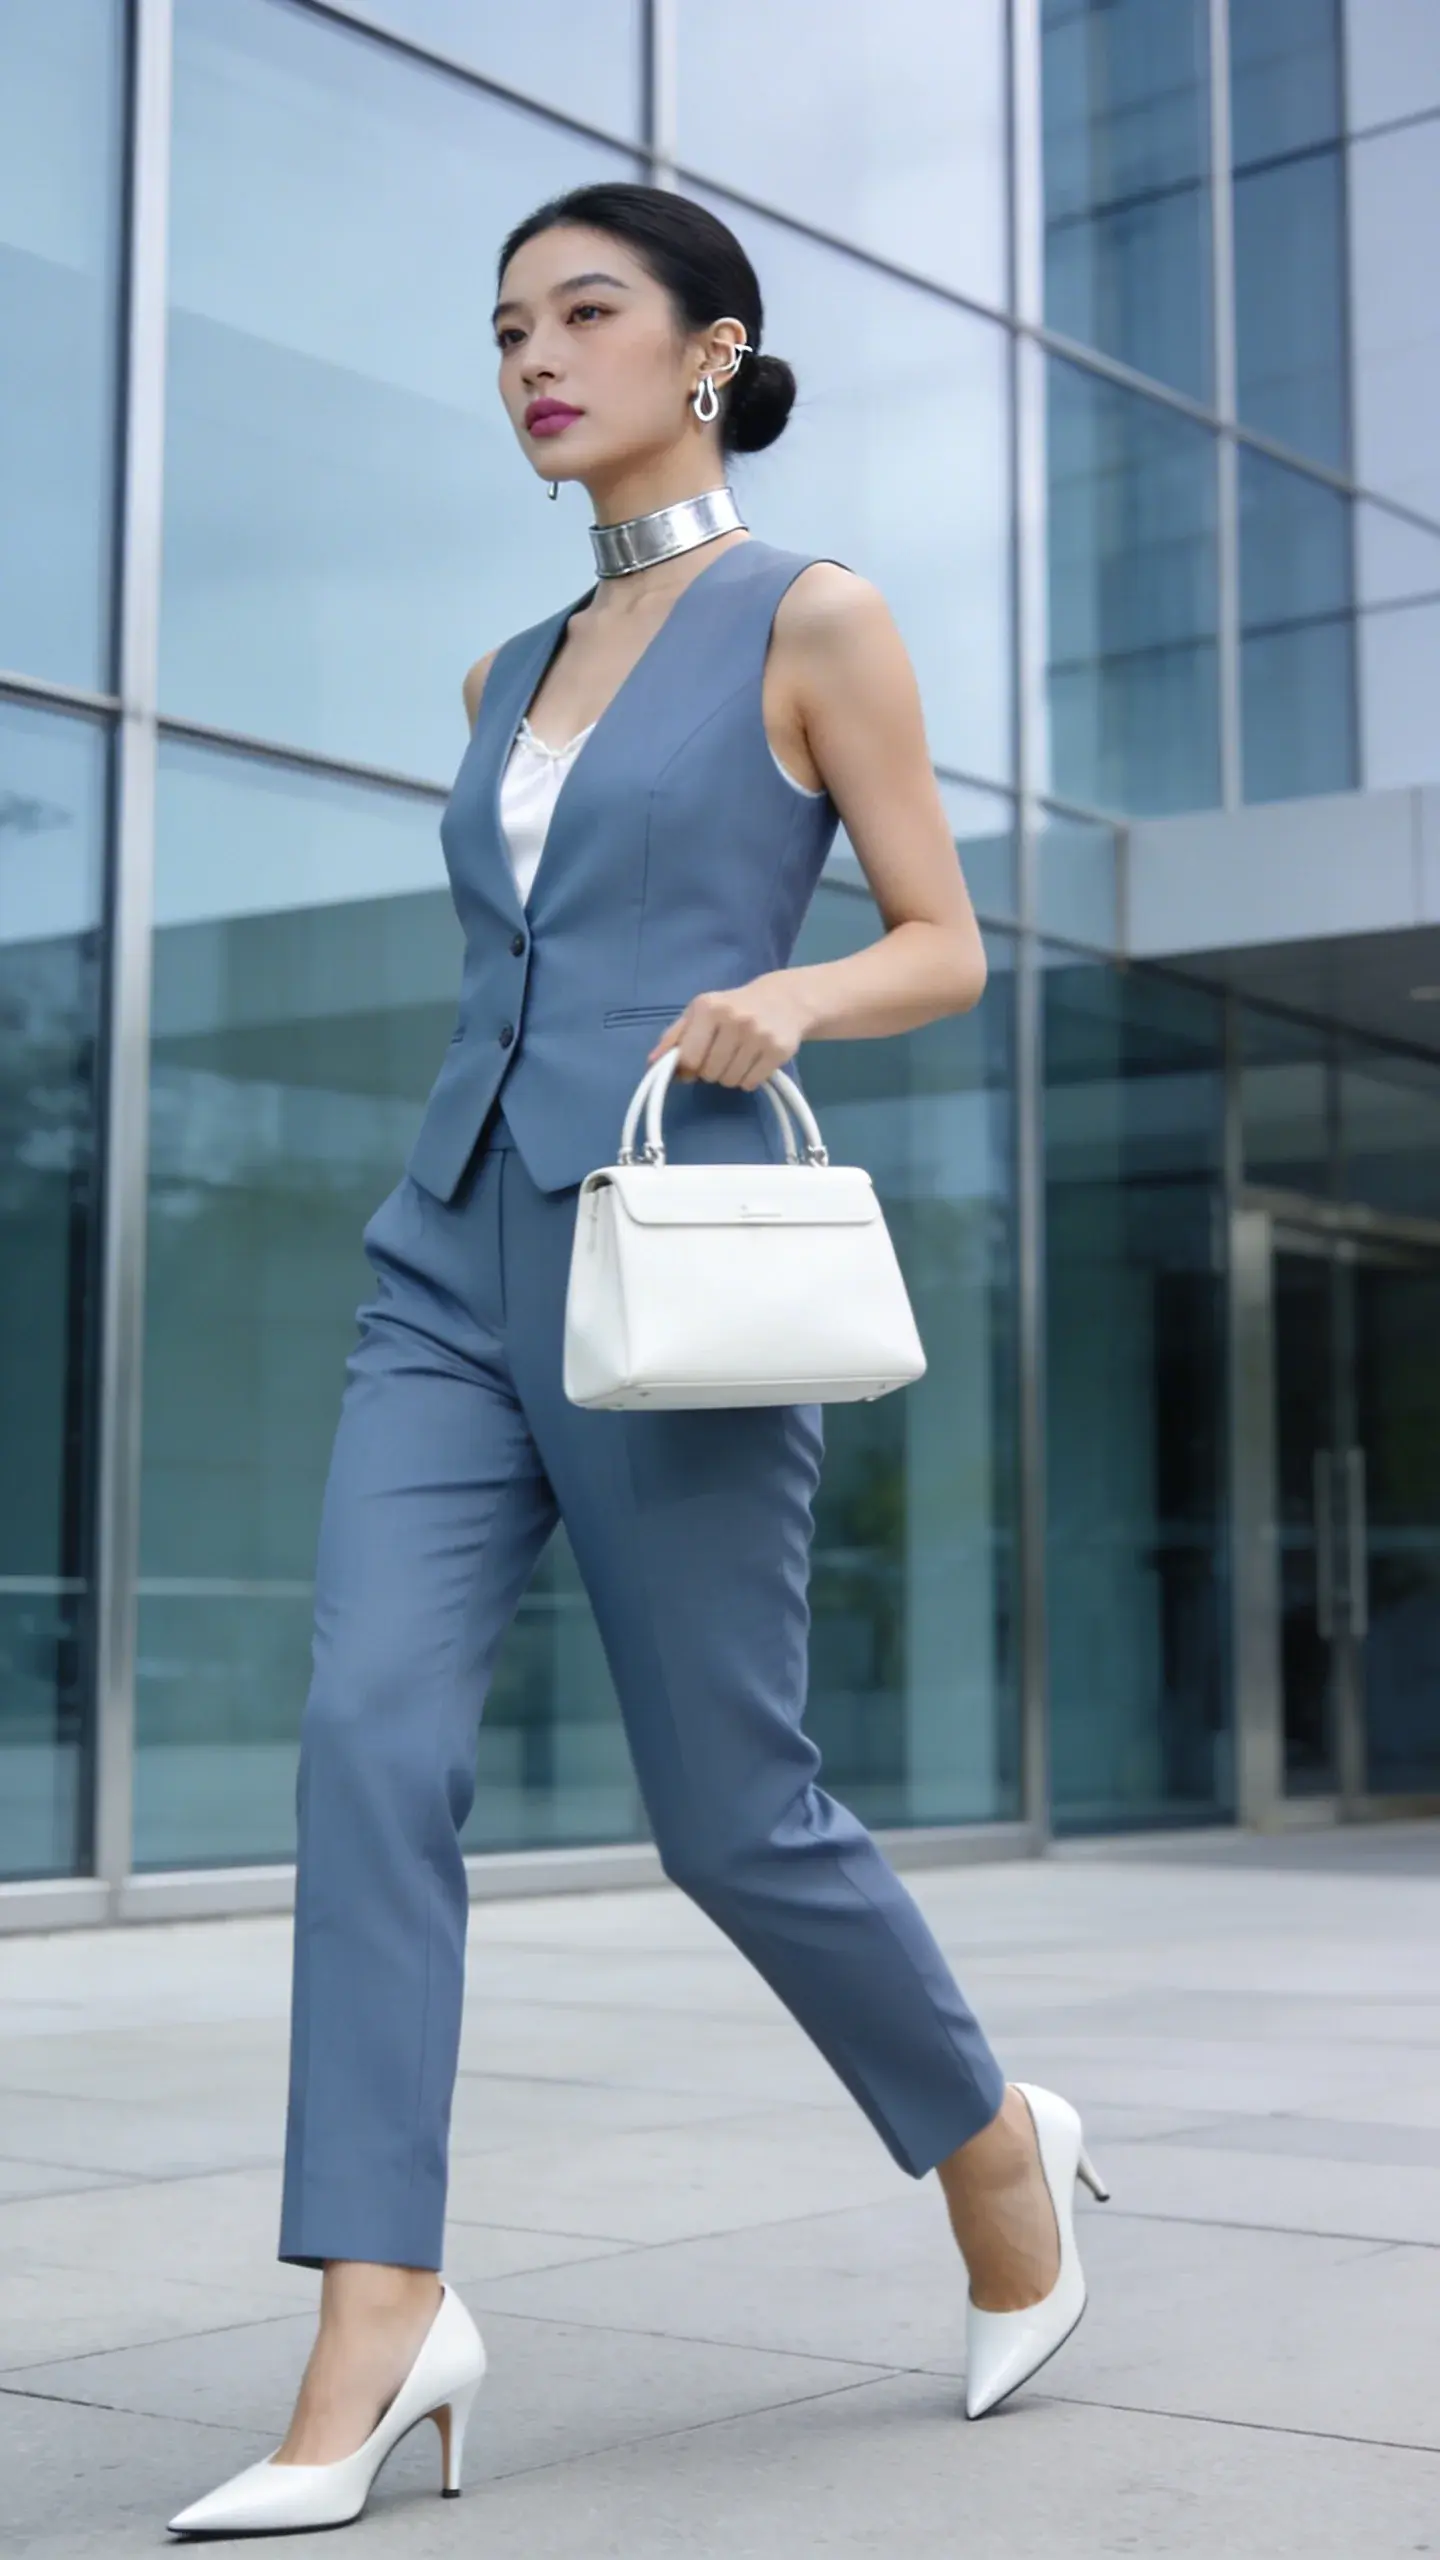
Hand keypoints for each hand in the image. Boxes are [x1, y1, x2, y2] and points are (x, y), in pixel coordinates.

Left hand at [645, 974, 813, 1085]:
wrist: (784, 999)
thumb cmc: (733, 1007)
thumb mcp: (700, 1013)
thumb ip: (674, 1037)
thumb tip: (651, 1064)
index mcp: (709, 1008)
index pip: (688, 1058)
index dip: (687, 1068)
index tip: (694, 1063)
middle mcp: (734, 1019)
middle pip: (709, 1073)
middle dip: (710, 1071)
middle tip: (722, 1055)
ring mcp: (759, 1035)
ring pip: (730, 1081)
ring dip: (729, 1076)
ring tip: (738, 1056)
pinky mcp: (778, 1050)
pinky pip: (751, 1083)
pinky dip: (748, 1080)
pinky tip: (753, 1062)